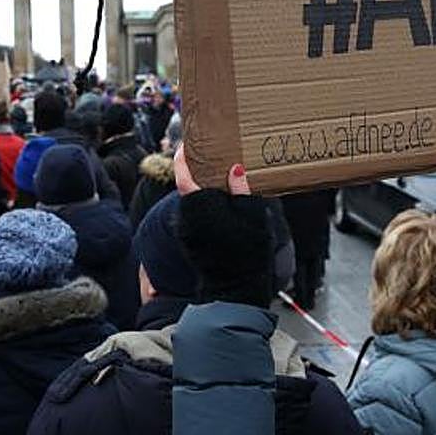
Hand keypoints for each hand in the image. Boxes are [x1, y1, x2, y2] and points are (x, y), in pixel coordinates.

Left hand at [174, 144, 273, 307]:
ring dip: (202, 189)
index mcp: (199, 206)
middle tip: (211, 156)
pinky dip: (204, 205)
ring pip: (191, 202)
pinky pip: (195, 215)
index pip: (183, 175)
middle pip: (188, 187)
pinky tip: (221, 203)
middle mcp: (187, 217)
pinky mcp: (190, 242)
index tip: (186, 145)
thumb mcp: (252, 216)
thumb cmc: (247, 252)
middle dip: (197, 172)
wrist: (236, 290)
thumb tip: (234, 170)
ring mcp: (186, 231)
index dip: (183, 158)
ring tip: (220, 178)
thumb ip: (241, 190)